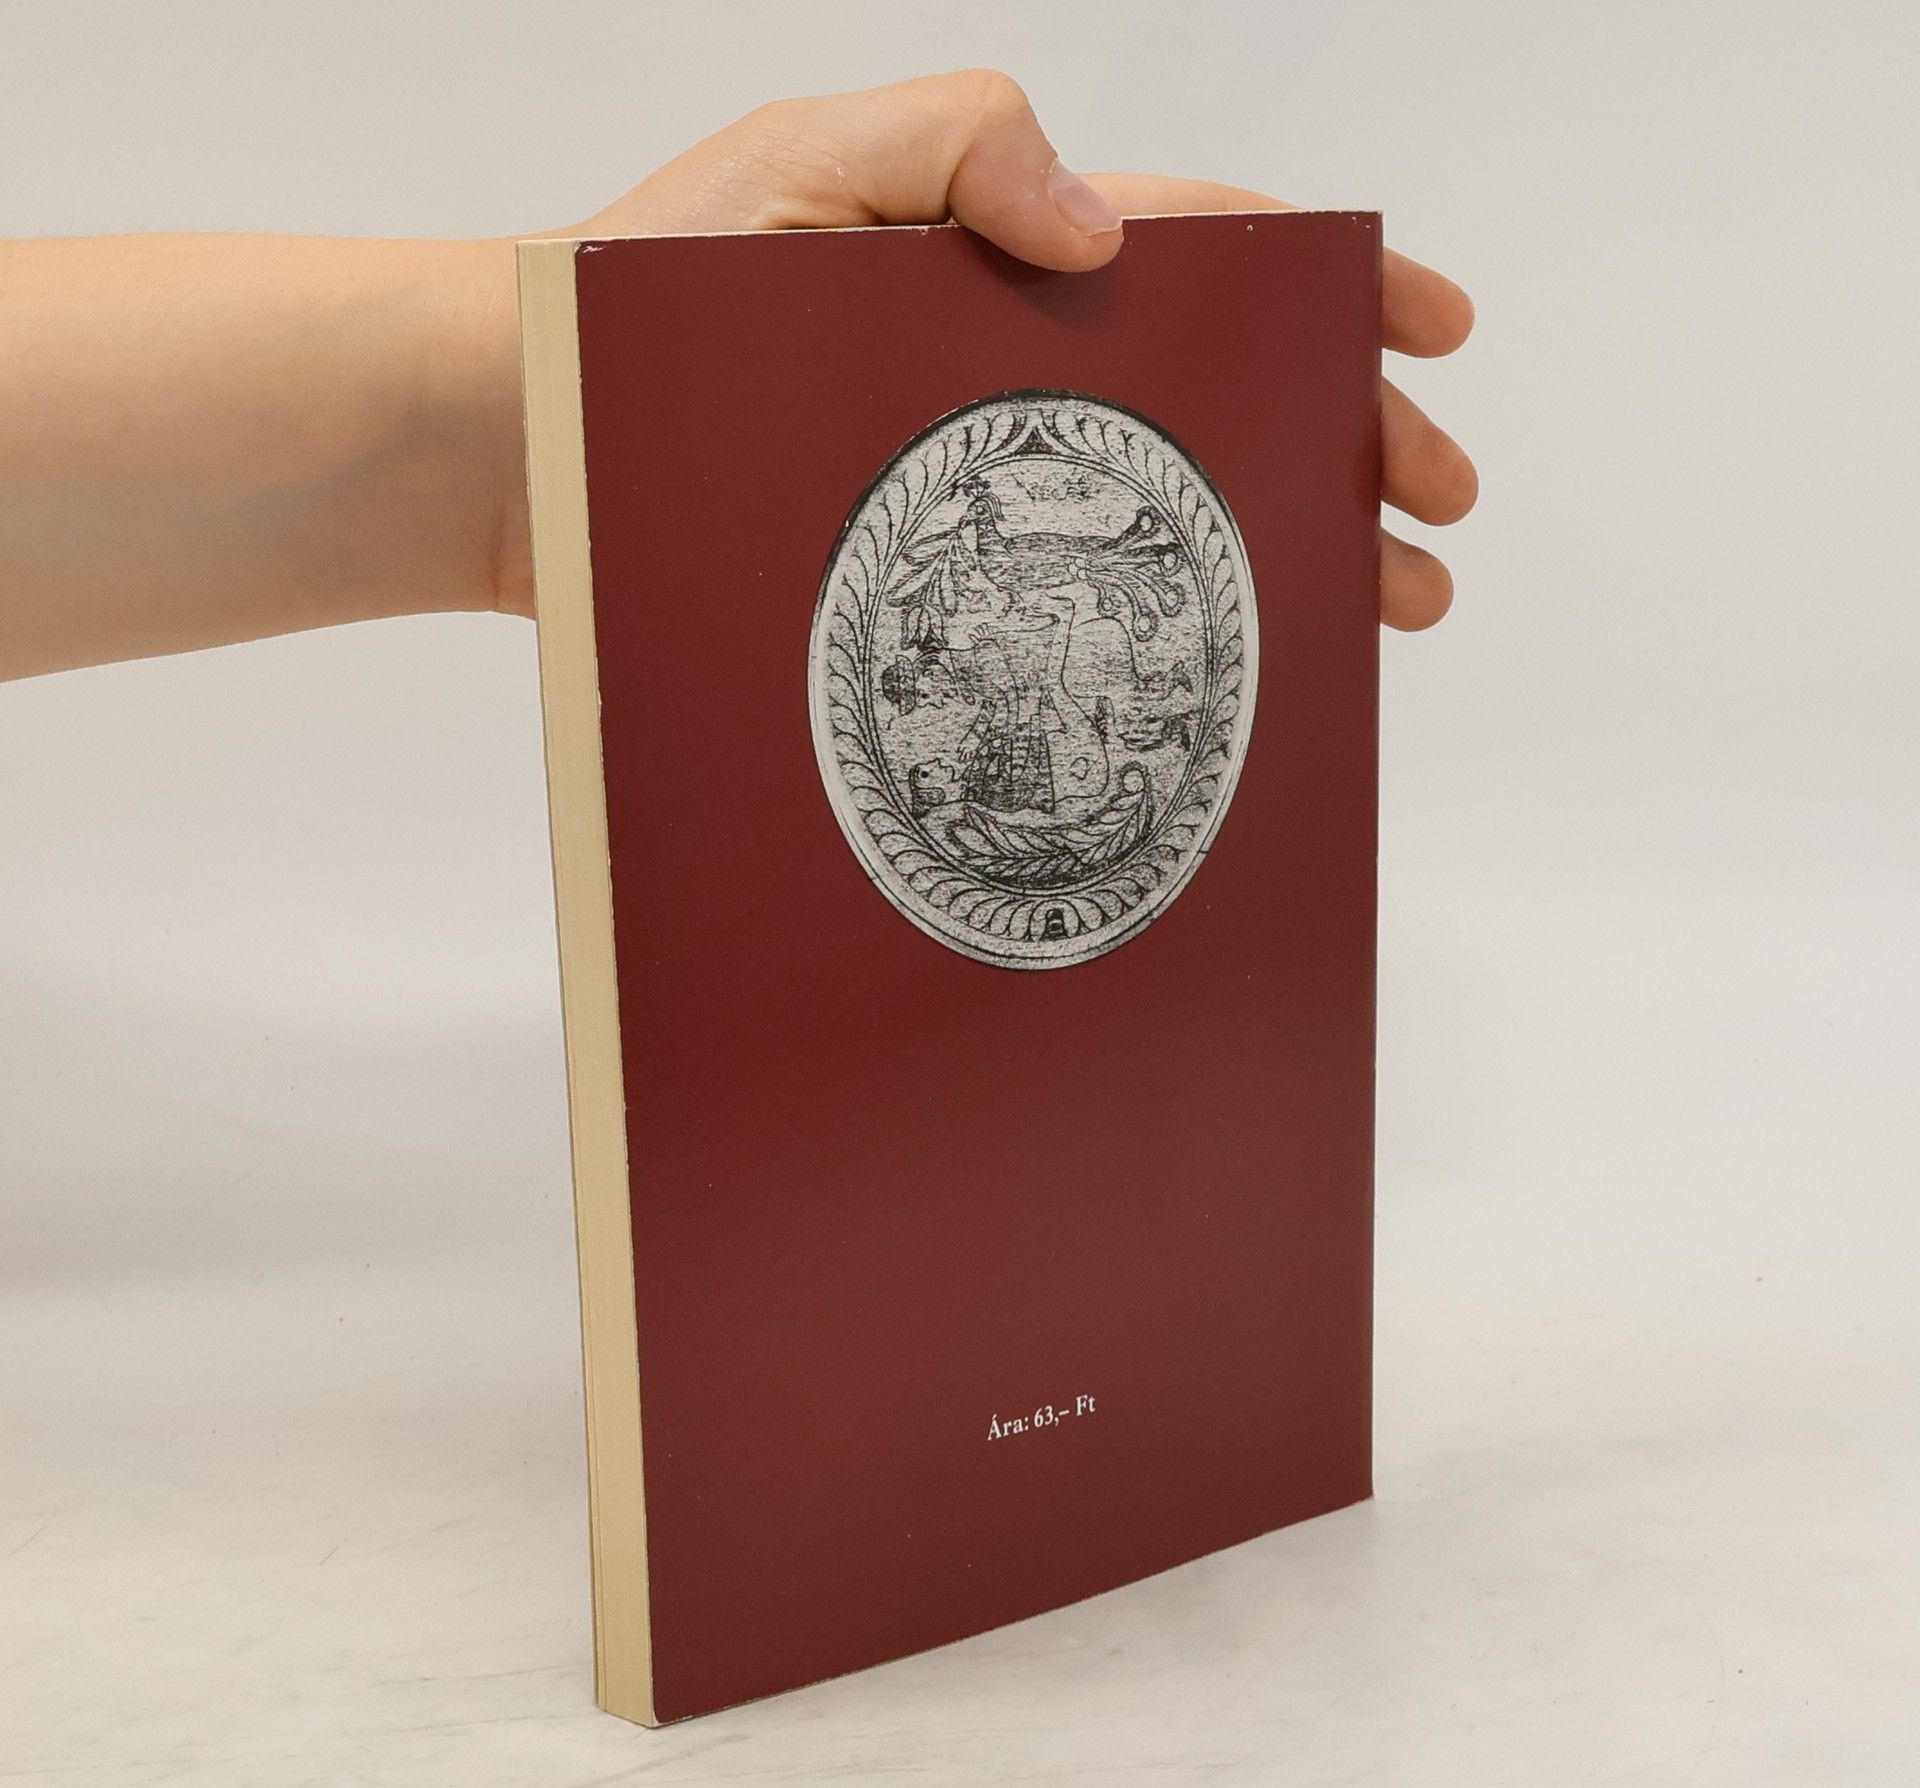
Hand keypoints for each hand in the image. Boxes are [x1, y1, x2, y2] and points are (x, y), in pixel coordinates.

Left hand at [509, 69, 1475, 630]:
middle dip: (1347, 440)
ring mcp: (968, 486)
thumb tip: (1108, 231)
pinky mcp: (919, 580)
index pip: (1206, 255)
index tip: (1428, 328)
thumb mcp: (793, 165)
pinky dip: (1156, 633)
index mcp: (997, 259)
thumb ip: (954, 146)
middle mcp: (1002, 376)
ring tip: (1384, 607)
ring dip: (1285, 549)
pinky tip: (1224, 671)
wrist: (517, 445)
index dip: (1332, 287)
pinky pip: (1068, 606)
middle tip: (1434, 510)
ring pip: (1162, 515)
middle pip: (1219, 397)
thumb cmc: (634, 300)